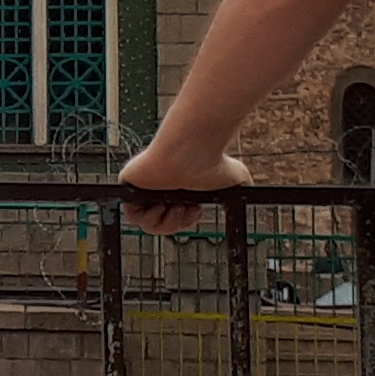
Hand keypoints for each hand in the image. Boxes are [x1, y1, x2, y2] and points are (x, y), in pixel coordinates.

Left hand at [118, 136, 255, 235]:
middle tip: (188, 208)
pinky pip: (133, 216)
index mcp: (178, 189)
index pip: (176, 217)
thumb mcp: (236, 181)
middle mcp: (160, 188)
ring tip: (178, 204)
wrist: (194, 151)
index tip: (197, 211)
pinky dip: (149, 216)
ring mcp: (143, 188)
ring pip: (149, 224)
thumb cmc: (214, 162)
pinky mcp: (128, 186)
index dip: (186, 221)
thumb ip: (237, 194)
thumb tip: (246, 200)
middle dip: (179, 223)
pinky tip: (162, 203)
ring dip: (168, 221)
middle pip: (163, 224)